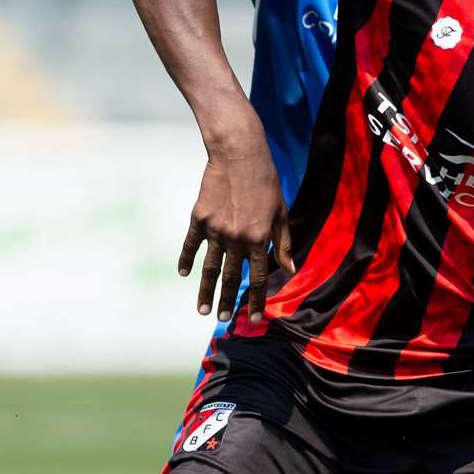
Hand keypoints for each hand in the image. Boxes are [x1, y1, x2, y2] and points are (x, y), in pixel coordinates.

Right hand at [178, 132, 294, 324]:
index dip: (258, 299)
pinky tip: (183, 274)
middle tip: (223, 318)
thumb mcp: (281, 212)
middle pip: (232, 277)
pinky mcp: (199, 218)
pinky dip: (186, 260)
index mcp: (259, 238)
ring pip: (210, 267)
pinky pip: (190, 245)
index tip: (255, 318)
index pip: (259, 277)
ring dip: (206, 291)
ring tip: (203, 309)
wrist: (239, 155)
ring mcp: (215, 230)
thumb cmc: (266, 182)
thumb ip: (284, 243)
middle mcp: (236, 238)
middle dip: (229, 301)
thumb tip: (290, 269)